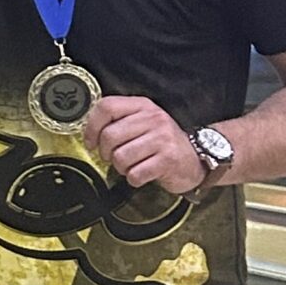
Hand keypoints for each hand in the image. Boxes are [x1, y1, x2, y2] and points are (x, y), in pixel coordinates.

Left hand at [84, 93, 205, 193]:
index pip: (106, 107)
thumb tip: (89, 130)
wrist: (196, 158)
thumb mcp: (142, 122)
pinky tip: (143, 174)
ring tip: (132, 165)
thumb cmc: (163, 143)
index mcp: (142, 105)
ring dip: (121, 167)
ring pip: (120, 157)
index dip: (91, 127)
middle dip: (105, 152)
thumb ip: (119, 121)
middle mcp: (153, 118)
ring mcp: (162, 139)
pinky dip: (134, 179)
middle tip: (112, 158)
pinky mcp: (168, 160)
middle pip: (109, 135)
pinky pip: (135, 174)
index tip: (91, 141)